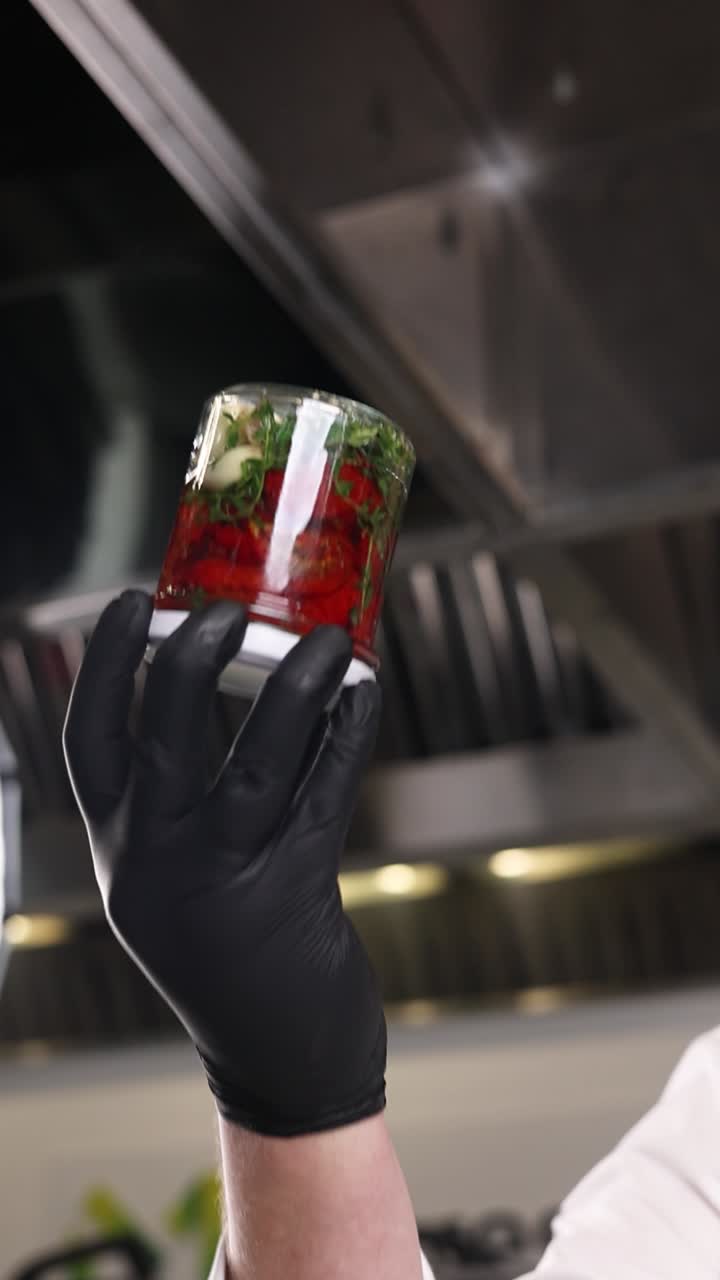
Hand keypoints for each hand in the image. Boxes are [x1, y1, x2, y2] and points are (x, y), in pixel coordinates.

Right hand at [63, 592, 385, 1135]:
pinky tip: (365, 693)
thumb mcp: (173, 886)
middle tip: (225, 605)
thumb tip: (239, 695)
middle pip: (160, 737)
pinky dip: (348, 736)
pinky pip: (325, 794)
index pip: (89, 745)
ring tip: (327, 635)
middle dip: (188, 657)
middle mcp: (157, 867)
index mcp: (119, 856)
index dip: (105, 666)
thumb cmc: (227, 956)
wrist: (277, 1063)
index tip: (132, 602)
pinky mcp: (296, 896)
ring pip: (257, 760)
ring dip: (296, 685)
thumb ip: (180, 808)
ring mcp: (224, 884)